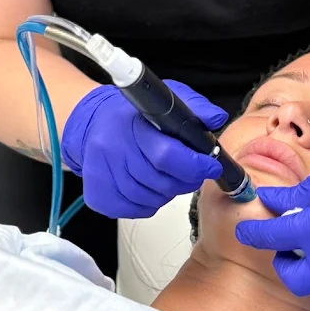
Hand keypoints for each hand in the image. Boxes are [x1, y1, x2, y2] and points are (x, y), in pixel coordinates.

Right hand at [61, 80, 226, 218]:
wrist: (93, 125)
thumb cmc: (134, 115)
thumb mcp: (167, 99)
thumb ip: (195, 107)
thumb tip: (216, 118)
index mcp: (130, 124)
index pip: (166, 155)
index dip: (195, 165)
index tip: (211, 165)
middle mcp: (112, 150)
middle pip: (162, 183)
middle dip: (186, 179)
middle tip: (192, 170)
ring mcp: (102, 177)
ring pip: (152, 200)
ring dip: (167, 191)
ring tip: (165, 173)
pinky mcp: (98, 197)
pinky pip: (137, 211)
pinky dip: (149, 202)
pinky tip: (147, 184)